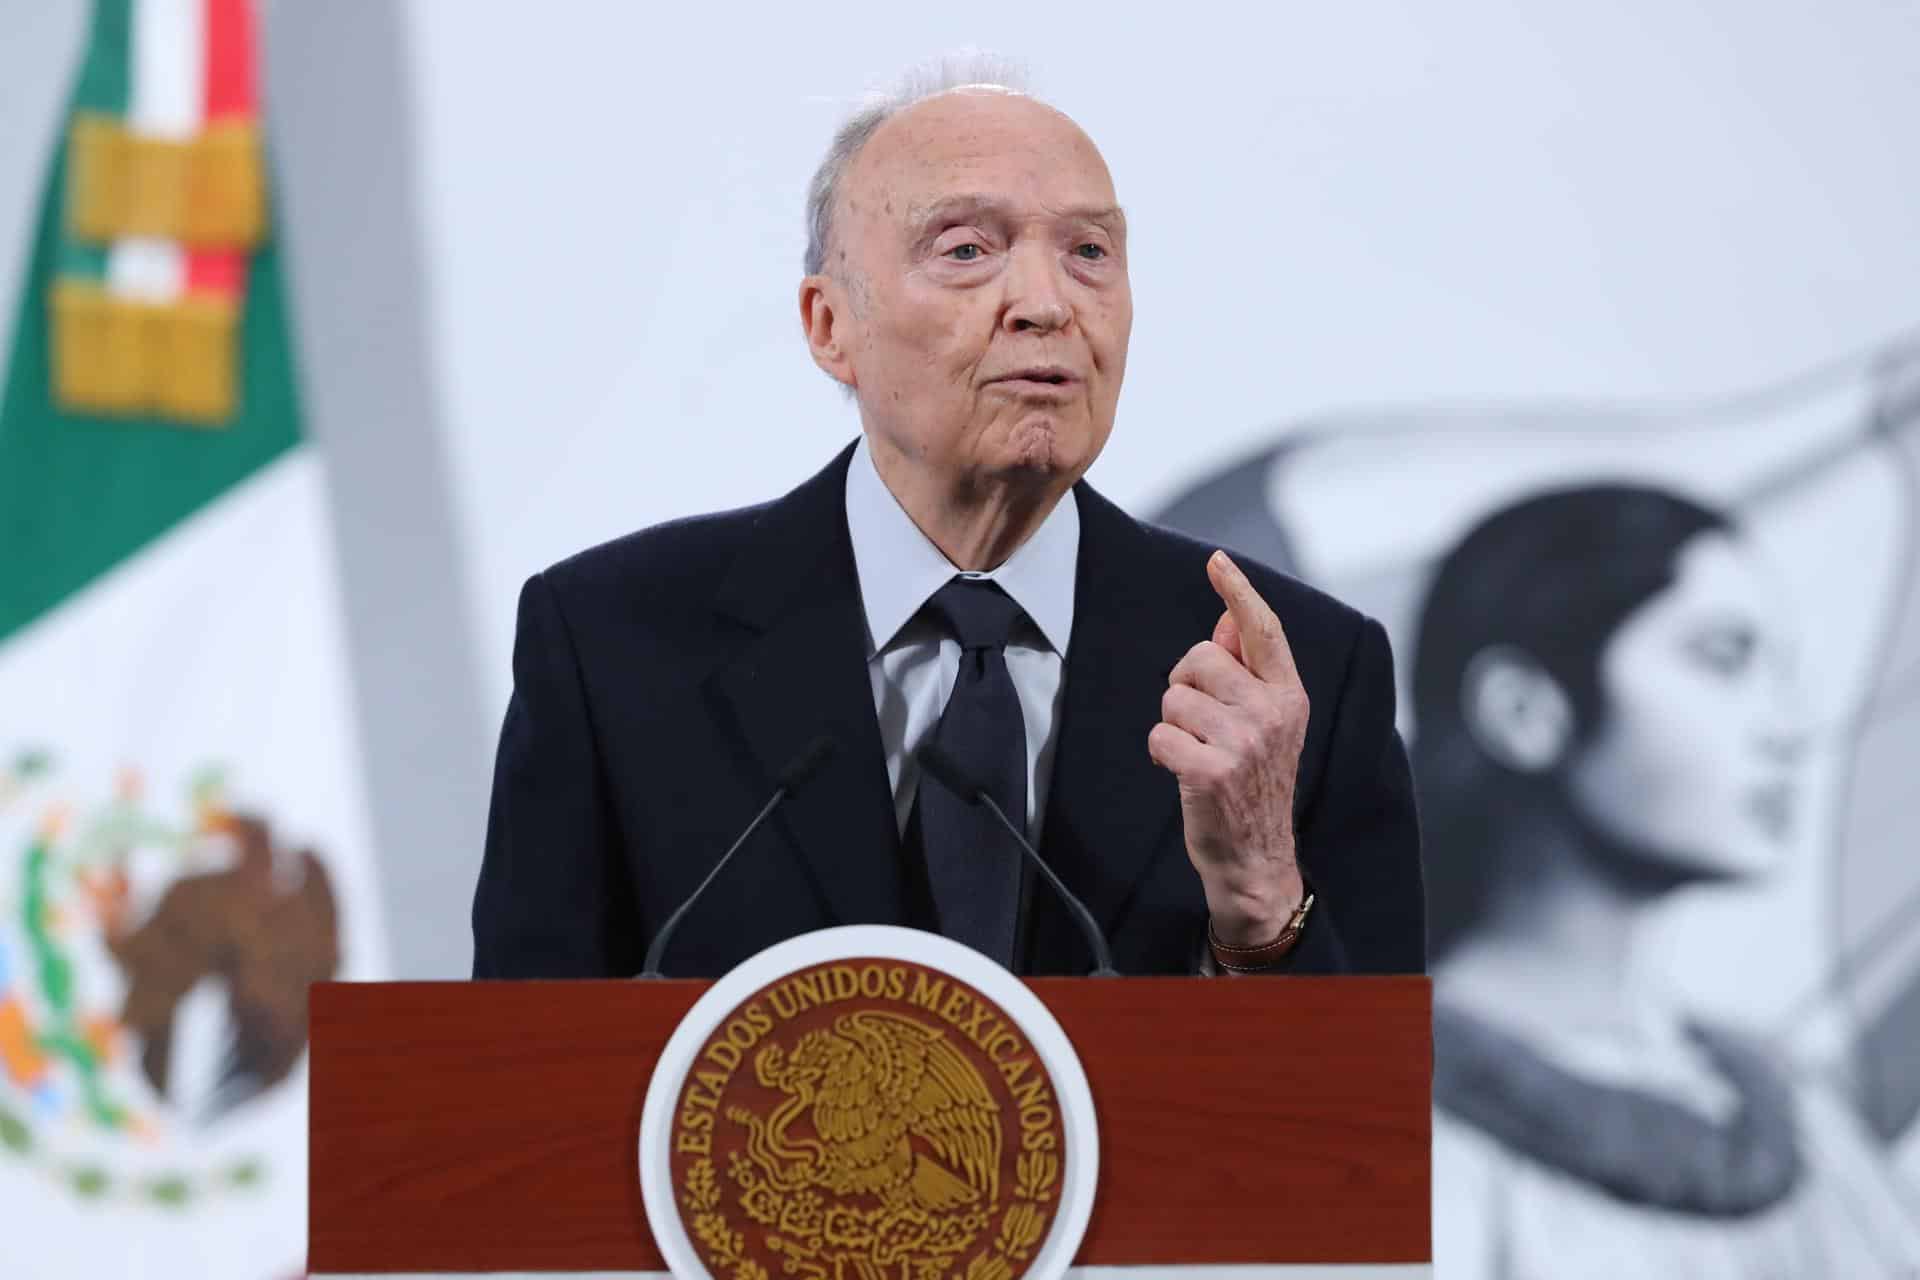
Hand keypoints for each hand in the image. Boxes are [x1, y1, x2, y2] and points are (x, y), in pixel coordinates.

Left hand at [1149, 551, 1308, 946]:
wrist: (1257, 860)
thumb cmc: (1254, 787)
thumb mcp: (1266, 724)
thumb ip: (1249, 671)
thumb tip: (1227, 618)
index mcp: (1288, 696)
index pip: (1263, 630)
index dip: (1238, 592)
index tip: (1218, 563)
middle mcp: (1272, 713)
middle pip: (1199, 658)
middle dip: (1186, 686)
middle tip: (1202, 725)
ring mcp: (1244, 742)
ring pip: (1174, 697)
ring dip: (1173, 724)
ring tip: (1197, 753)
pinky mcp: (1211, 771)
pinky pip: (1160, 734)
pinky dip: (1161, 753)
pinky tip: (1182, 773)